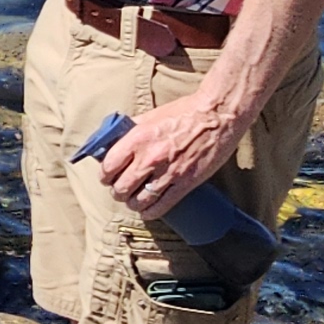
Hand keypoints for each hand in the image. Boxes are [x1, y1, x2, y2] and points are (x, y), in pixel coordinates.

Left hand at [96, 83, 255, 220]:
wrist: (218, 115)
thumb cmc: (185, 111)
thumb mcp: (152, 116)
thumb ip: (132, 129)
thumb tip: (114, 141)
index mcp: (138, 138)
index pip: (109, 167)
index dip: (105, 176)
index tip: (108, 177)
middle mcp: (150, 157)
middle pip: (121, 188)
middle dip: (118, 192)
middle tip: (121, 190)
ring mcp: (168, 172)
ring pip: (138, 201)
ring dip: (133, 203)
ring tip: (134, 200)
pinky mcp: (185, 183)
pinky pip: (160, 206)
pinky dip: (150, 212)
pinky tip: (148, 210)